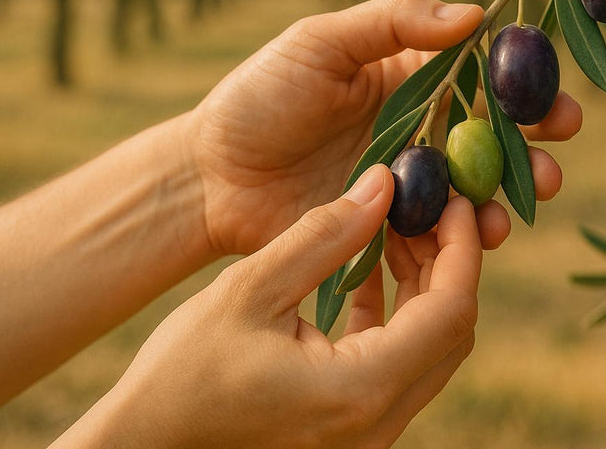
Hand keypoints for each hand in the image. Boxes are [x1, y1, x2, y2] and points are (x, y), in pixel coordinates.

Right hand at [58, 165, 485, 448]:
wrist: (144, 446)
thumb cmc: (182, 374)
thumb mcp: (250, 290)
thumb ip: (325, 235)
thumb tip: (384, 184)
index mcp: (360, 389)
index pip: (450, 311)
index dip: (461, 247)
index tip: (454, 198)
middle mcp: (378, 422)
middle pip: (449, 332)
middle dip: (447, 262)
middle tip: (426, 206)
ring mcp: (367, 434)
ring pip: (428, 349)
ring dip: (421, 286)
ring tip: (394, 227)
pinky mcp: (350, 431)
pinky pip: (396, 367)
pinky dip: (394, 317)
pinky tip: (367, 272)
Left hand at [190, 0, 581, 255]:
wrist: (210, 175)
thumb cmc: (261, 95)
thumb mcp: (321, 42)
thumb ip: (393, 22)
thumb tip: (476, 13)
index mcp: (411, 78)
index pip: (483, 78)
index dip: (526, 89)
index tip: (559, 102)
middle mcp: (420, 131)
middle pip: (493, 140)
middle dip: (534, 151)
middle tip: (554, 162)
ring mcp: (407, 185)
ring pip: (474, 191)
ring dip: (508, 196)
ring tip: (523, 202)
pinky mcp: (389, 231)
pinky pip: (438, 236)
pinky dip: (465, 237)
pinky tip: (480, 236)